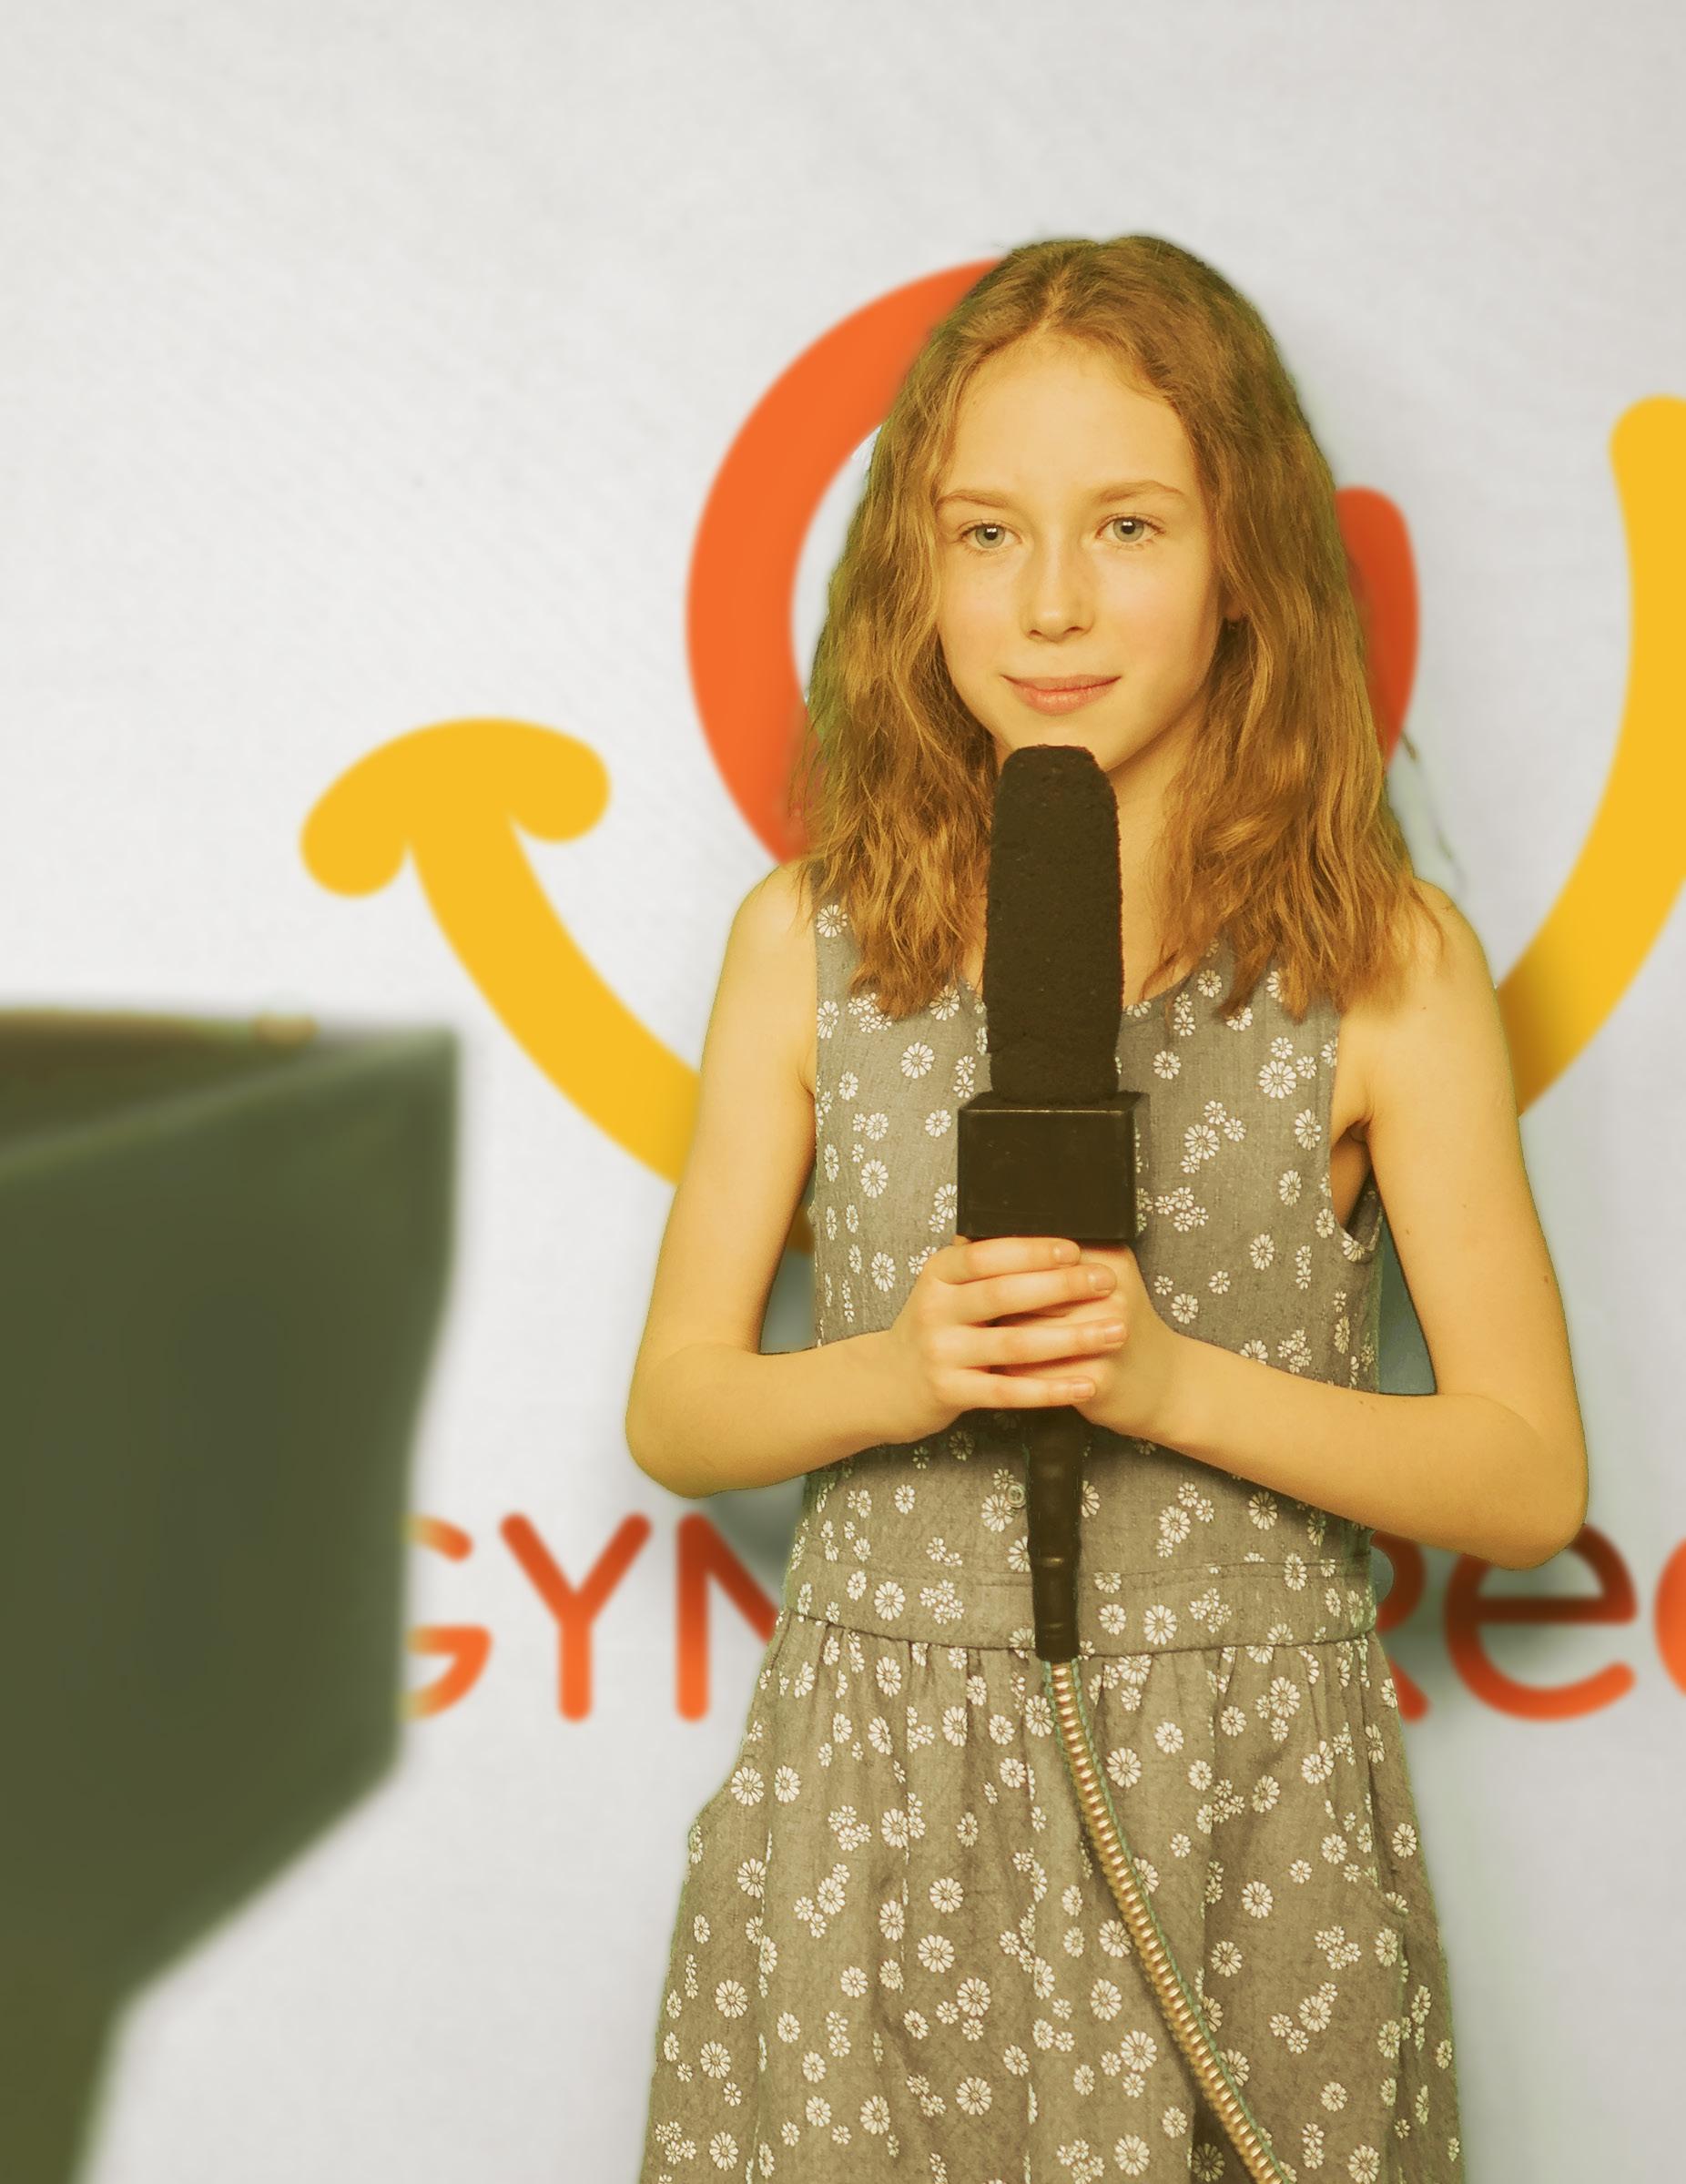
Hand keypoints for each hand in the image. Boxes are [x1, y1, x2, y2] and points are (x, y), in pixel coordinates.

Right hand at [874, 1233, 1128, 1444]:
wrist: (891, 1381)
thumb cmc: (939, 1325)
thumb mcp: (948, 1286)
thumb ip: (986, 1265)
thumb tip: (1049, 1231)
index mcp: (939, 1273)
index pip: (986, 1253)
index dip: (1031, 1250)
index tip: (1074, 1248)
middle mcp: (935, 1309)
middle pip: (1003, 1294)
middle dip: (1061, 1286)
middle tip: (1106, 1282)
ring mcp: (941, 1352)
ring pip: (1013, 1345)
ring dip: (1070, 1339)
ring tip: (1115, 1331)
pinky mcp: (950, 1391)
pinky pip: (1008, 1392)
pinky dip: (1050, 1389)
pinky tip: (1085, 1385)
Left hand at [989, 1241, 1183, 1442]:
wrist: (1163, 1382)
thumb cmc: (1116, 1324)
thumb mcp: (1103, 1277)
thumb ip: (1056, 1258)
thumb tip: (976, 1238)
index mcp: (1108, 1258)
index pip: (1038, 1255)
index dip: (1002, 1265)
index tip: (978, 1275)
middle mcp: (1112, 1293)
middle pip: (1025, 1290)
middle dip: (994, 1303)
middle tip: (975, 1310)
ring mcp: (1106, 1336)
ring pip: (1023, 1331)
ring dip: (995, 1338)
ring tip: (984, 1338)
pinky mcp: (1098, 1378)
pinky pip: (1034, 1372)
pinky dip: (1010, 1372)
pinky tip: (1002, 1369)